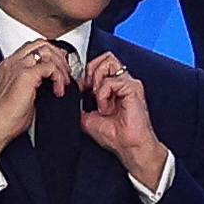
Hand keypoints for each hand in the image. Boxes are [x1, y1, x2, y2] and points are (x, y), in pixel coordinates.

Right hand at [0, 37, 75, 160]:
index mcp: (8, 66)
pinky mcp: (26, 76)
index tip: (60, 65)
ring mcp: (18, 67)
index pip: (32, 48)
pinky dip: (59, 77)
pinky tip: (58, 90)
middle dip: (58, 55)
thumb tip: (50, 83)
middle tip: (66, 71)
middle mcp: (12, 63)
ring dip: (61, 66)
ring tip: (63, 81)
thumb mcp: (20, 95)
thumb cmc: (6, 118)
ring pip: (47, 52)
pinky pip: (51, 67)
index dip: (50, 54)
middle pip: (41, 44)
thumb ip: (33, 83)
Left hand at [78, 52, 170, 188]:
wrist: (128, 147)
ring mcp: (129, 83)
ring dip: (98, 81)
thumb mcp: (89, 118)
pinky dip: (103, 95)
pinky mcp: (133, 87)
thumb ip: (81, 105)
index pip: (100, 64)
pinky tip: (106, 108)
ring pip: (109, 62)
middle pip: (106, 57)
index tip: (82, 88)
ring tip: (100, 99)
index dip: (87, 73)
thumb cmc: (116, 136)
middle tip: (89, 88)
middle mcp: (123, 82)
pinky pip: (110, 81)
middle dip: (92, 70)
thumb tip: (70, 97)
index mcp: (114, 88)